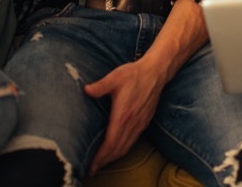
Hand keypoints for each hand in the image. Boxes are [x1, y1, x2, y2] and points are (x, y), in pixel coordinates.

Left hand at [83, 59, 166, 174]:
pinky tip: (116, 150)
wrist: (155, 72)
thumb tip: (86, 90)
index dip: (101, 156)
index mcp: (123, 115)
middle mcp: (132, 123)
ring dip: (113, 157)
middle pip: (118, 149)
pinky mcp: (144, 122)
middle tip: (92, 169)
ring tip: (101, 163)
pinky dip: (122, 150)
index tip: (91, 164)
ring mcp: (140, 124)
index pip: (111, 143)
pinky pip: (132, 141)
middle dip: (104, 161)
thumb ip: (100, 86)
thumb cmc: (134, 74)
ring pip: (126, 147)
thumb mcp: (115, 77)